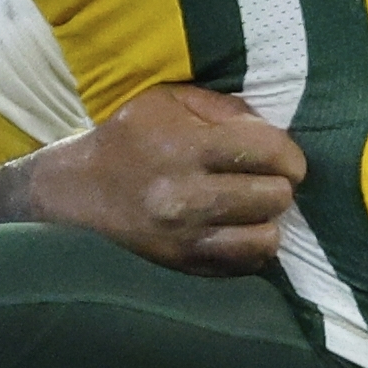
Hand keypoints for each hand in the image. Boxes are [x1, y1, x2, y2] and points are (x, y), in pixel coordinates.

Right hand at [25, 84, 305, 277]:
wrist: (77, 193)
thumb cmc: (131, 138)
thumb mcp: (169, 100)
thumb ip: (224, 107)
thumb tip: (272, 129)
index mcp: (185, 146)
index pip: (269, 151)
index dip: (290, 155)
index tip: (286, 159)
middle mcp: (186, 197)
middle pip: (274, 196)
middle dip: (279, 185)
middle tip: (266, 180)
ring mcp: (184, 239)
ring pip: (266, 238)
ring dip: (267, 221)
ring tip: (253, 208)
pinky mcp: (184, 268)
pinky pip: (244, 264)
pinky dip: (249, 247)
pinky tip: (236, 229)